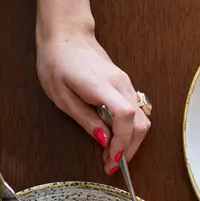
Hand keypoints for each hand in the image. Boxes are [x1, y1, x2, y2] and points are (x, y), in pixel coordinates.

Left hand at [36, 28, 150, 173]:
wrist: (66, 35)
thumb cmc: (58, 62)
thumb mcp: (61, 96)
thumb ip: (84, 119)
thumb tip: (104, 140)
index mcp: (101, 85)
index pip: (125, 117)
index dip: (121, 143)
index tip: (112, 161)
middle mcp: (120, 84)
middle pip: (140, 123)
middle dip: (129, 149)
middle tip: (111, 165)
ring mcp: (126, 84)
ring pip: (141, 119)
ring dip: (130, 142)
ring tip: (111, 155)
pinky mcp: (125, 86)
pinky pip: (135, 112)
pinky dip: (129, 131)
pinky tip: (114, 139)